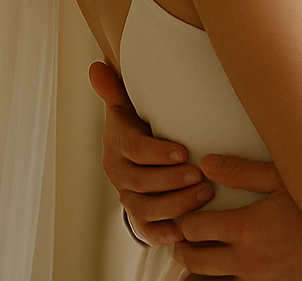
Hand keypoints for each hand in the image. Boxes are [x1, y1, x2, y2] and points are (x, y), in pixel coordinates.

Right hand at [88, 61, 213, 244]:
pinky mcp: (141, 218)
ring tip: (206, 193)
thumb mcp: (128, 106)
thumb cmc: (140, 125)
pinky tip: (183, 229)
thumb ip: (116, 90)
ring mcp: (129, 197)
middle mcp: (119, 173)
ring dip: (177, 203)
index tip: (183, 152)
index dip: (157, 153)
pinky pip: (148, 231)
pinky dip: (164, 233)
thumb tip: (95, 66)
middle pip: (142, 182)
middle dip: (172, 180)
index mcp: (117, 144)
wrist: (138, 155)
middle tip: (201, 175)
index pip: (134, 150)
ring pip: (147, 208)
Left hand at [172, 155, 301, 280]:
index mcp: (245, 228)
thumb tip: (209, 164)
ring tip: (201, 250)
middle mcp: (245, 259)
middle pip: (193, 258)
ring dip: (198, 266)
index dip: (185, 220)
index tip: (190, 212)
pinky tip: (226, 266)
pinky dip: (221, 278)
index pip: (193, 228)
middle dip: (184, 245)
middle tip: (187, 233)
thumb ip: (242, 172)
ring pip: (207, 280)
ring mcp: (255, 279)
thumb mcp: (284, 181)